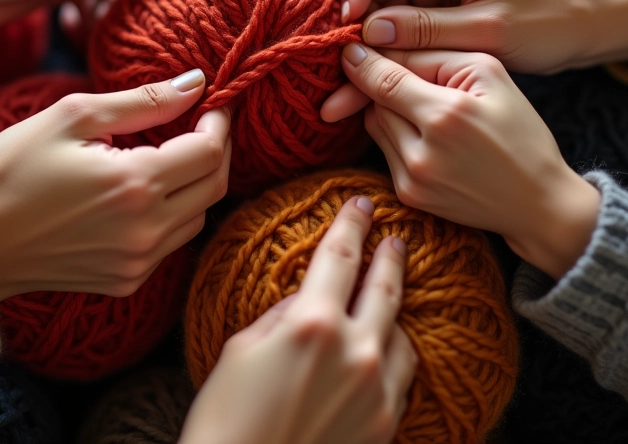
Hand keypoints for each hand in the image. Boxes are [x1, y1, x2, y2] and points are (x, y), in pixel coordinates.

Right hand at [0, 69, 230, 302]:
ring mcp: (138, 262)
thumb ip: (144, 101)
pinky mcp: (127, 281)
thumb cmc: (14, 170)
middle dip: (218, 148)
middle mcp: (146, 229)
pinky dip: (175, 212)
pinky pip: (173, 241)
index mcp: (135, 185)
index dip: (219, 121)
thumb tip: (195, 83)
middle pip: (215, 185)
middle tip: (204, 123)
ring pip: (199, 215)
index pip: (209, 151)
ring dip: (198, 182)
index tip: (214, 102)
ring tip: (175, 154)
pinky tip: (149, 192)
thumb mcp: (74, 117)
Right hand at [179, 197, 415, 443]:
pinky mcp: (384, 424)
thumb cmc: (226, 417)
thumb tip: (308, 301)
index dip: (352, 224)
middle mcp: (355, 352)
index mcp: (313, 323)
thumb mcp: (243, 347)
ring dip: (394, 311)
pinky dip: (394, 354)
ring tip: (387, 301)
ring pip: (401, 333)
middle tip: (395, 239)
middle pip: (385, 287)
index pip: (341, 255)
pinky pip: (402, 376)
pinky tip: (385, 349)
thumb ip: (284, 314)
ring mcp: (375, 391)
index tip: (361, 205)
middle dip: (390, 256)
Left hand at [323, 46, 600, 279]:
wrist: (538, 202)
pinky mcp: (408, 195)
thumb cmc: (521, 132)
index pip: (384, 81)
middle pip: (374, 103)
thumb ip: (436, 56)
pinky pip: (384, 151)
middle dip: (381, 84)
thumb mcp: (491, 76)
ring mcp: (412, 179)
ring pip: (374, 125)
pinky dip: (395, 136)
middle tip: (403, 76)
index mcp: (446, 116)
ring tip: (421, 106)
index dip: (364, 61)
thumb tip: (382, 49)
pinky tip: (425, 135)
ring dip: (387, 110)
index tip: (351, 47)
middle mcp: (423, 152)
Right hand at [336, 0, 627, 73]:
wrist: (592, 17)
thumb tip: (366, 32)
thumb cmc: (552, 22)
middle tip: (348, 45)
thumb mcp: (488, 31)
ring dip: (370, 16)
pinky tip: (381, 51)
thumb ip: (424, 30)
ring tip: (361, 60)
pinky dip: (389, 21)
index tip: (347, 20)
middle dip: (358, 0)